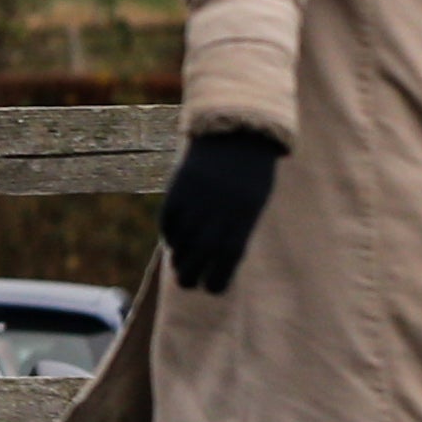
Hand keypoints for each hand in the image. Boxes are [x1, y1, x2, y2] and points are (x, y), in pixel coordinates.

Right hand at [161, 130, 285, 293]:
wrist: (236, 133)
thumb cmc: (251, 172)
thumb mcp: (252, 201)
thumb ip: (236, 228)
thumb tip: (217, 258)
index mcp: (243, 216)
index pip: (227, 258)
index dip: (217, 279)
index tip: (212, 289)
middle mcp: (218, 211)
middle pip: (201, 254)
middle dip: (191, 274)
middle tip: (187, 283)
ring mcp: (196, 200)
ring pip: (181, 240)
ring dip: (179, 257)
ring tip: (179, 266)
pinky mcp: (178, 189)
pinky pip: (169, 221)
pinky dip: (170, 235)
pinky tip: (174, 242)